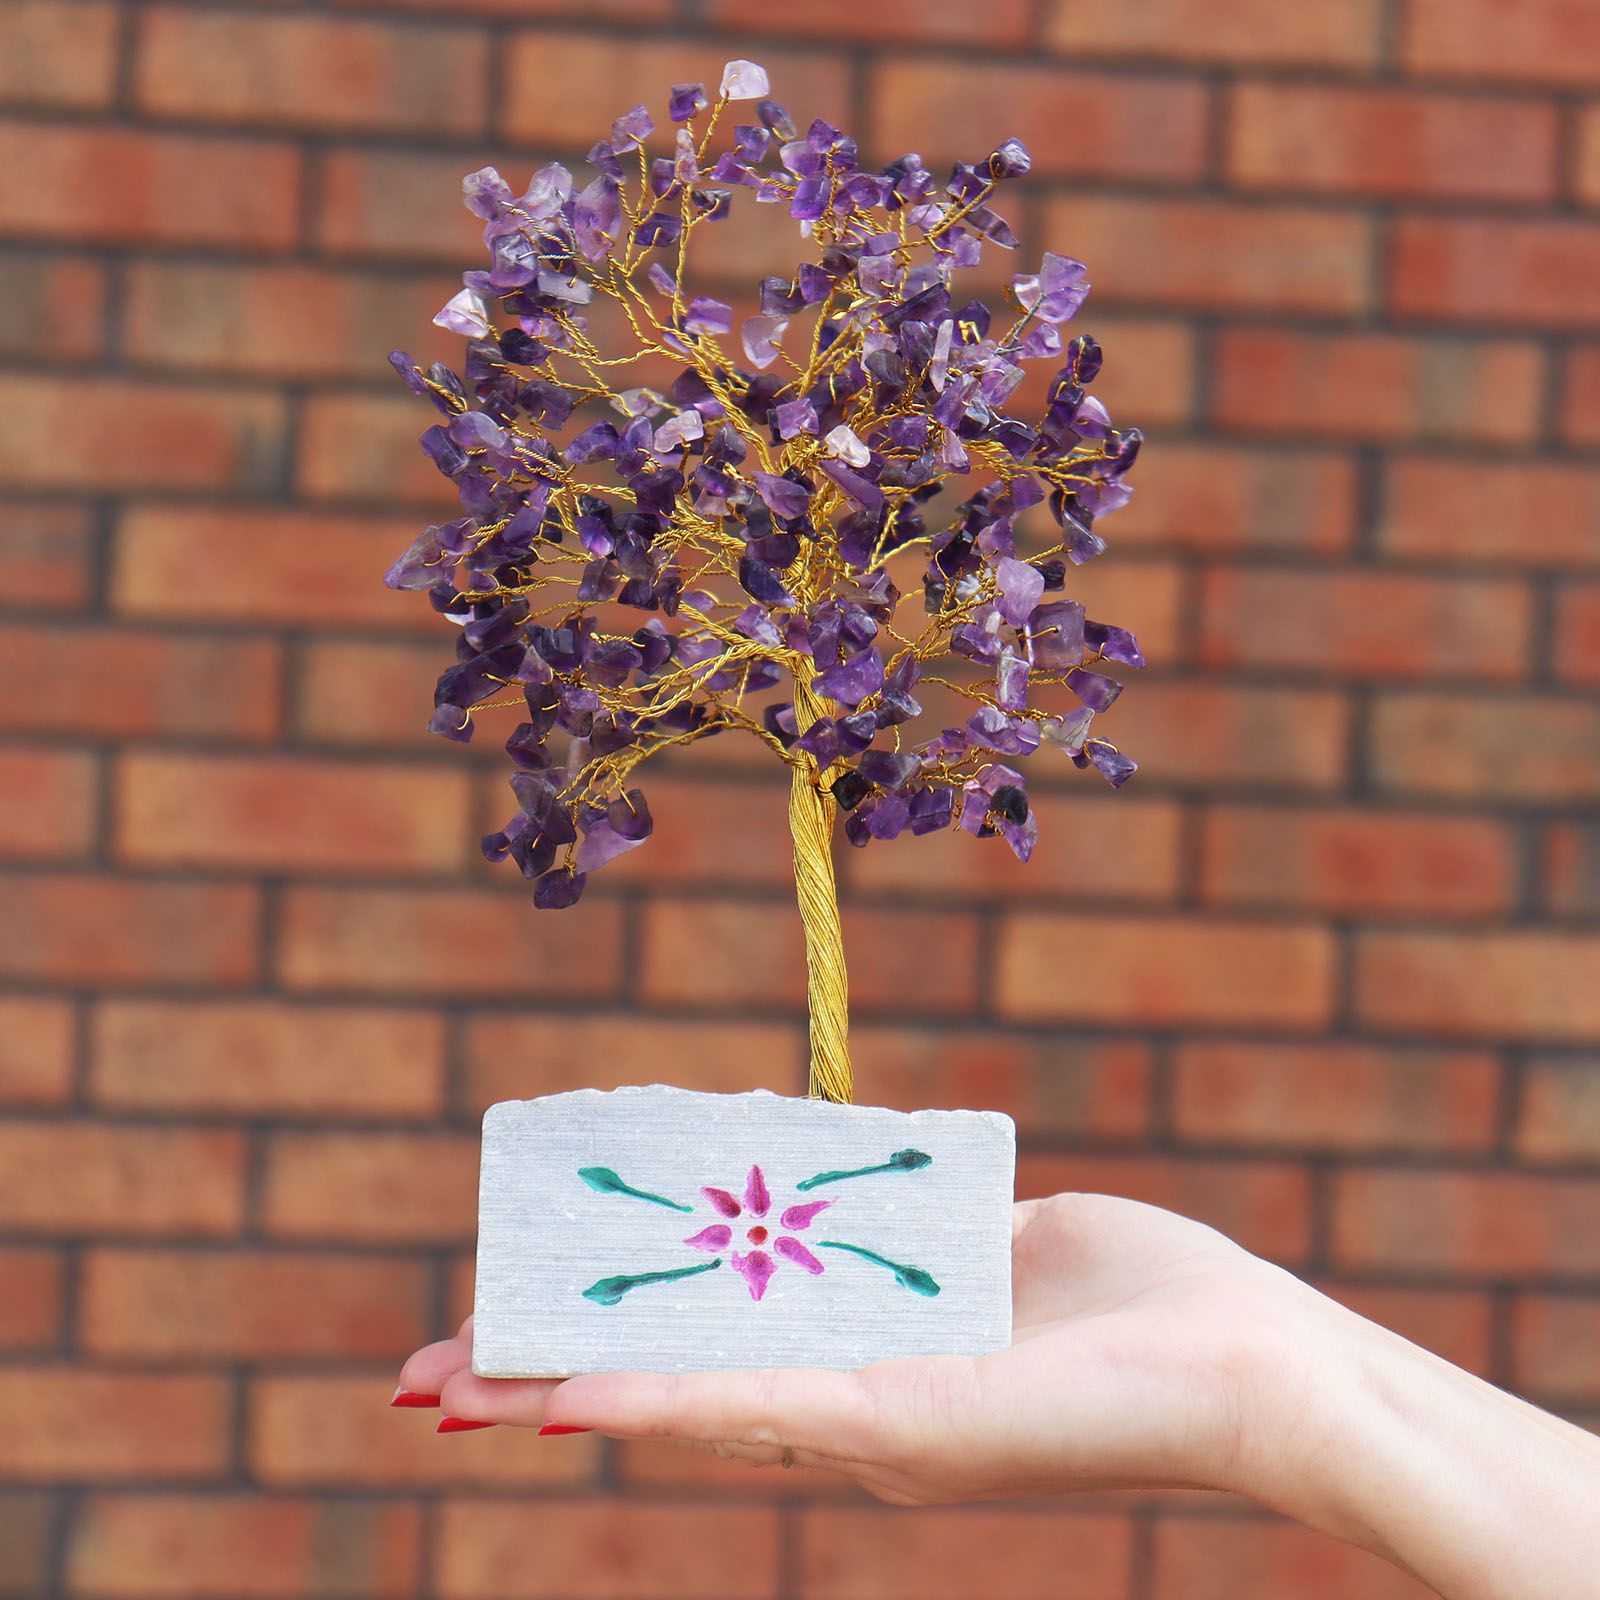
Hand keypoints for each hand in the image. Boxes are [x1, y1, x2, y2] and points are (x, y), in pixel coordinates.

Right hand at [396, 1192, 1319, 1503]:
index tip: (518, 1310)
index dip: (610, 1326)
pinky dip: (649, 1399)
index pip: (712, 1342)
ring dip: (558, 1390)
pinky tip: (554, 1394)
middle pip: (672, 1380)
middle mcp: (852, 1413)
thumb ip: (929, 1225)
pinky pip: (752, 1412)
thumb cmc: (1149, 1296)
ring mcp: (868, 1432)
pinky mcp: (899, 1436)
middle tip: (429, 1371)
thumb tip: (878, 1186)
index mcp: (874, 1363)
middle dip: (545, 1374)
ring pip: (684, 1403)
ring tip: (445, 1384)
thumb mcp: (1007, 1235)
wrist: (1259, 1373)